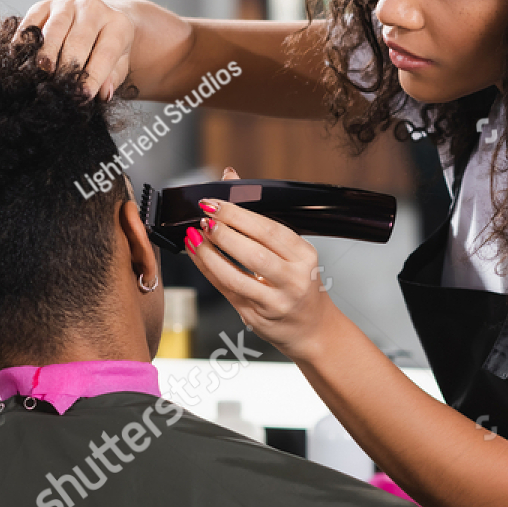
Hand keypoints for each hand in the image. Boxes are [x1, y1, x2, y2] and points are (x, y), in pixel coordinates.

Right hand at [17, 0, 134, 99]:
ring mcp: (67, 4)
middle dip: (68, 65)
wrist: (95, 14)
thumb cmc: (106, 45)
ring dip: (47, 51)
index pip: (106, 53)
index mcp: (117, 24)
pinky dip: (25, 39)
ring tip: (42, 70)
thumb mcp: (118, 62)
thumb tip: (104, 94)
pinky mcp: (44, 4)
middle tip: (60, 85)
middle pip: (79, 40)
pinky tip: (19, 55)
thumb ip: (112, 78)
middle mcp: (93, 9)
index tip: (82, 95)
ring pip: (55, 28)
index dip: (94, 75)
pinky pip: (32, 21)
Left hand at [185, 167, 338, 355]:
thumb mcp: (291, 251)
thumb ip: (260, 218)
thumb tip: (231, 178)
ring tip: (195, 237)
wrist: (312, 328)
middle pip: (254, 251)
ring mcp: (275, 301)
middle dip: (223, 231)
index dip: (239, 215)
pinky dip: (207, 270)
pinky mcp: (256, 316)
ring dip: (210, 253)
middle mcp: (294, 279)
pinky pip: (226, 290)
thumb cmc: (300, 285)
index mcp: (305, 256)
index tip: (216, 203)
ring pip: (236, 275)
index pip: (270, 230)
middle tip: (203, 218)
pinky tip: (197, 255)